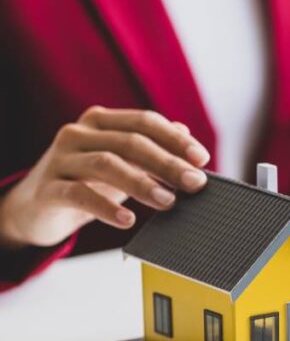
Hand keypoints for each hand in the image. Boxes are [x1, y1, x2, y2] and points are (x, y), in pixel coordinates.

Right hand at [0, 106, 209, 248]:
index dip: (175, 139)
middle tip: (195, 183)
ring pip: (106, 164)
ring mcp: (59, 159)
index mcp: (101, 121)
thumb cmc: (88, 182)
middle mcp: (78, 134)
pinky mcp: (46, 189)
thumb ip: (151, 148)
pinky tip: (127, 219)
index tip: (202, 159)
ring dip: (142, 183)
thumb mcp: (123, 163)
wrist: (37, 208)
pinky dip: (106, 207)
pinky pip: (78, 195)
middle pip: (130, 142)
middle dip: (167, 163)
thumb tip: (187, 132)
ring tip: (168, 202)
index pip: (144, 122)